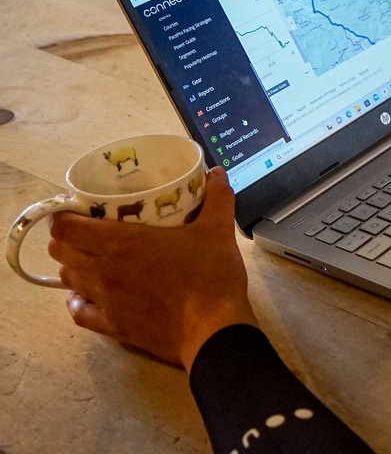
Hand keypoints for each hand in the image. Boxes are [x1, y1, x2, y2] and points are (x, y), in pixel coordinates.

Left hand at [48, 167, 257, 370]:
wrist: (212, 329)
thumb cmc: (210, 275)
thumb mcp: (218, 229)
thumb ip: (217, 197)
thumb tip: (216, 172)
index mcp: (122, 244)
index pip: (66, 228)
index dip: (63, 216)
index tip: (77, 207)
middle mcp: (103, 272)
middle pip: (61, 252)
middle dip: (66, 237)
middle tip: (88, 226)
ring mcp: (105, 302)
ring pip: (68, 280)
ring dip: (73, 265)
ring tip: (90, 255)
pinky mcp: (112, 327)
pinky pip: (80, 312)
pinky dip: (78, 300)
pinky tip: (87, 294)